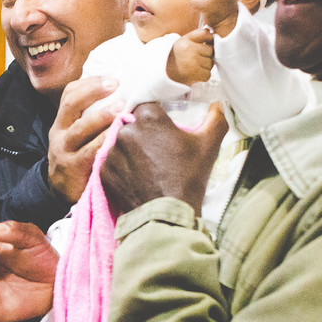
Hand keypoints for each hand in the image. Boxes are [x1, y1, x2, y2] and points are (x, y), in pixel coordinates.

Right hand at [48, 76, 117, 202]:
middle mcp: (60, 134)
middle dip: (93, 91)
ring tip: (120, 110)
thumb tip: (126, 98)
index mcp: (63, 122)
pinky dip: (105, 143)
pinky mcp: (73, 169)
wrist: (61, 194)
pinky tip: (121, 138)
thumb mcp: (79, 138)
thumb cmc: (80, 160)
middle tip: (116, 85)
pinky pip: (89, 153)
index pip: (70, 94)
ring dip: (101, 117)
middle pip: (71, 105)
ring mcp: (64, 152)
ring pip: (79, 129)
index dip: (90, 83)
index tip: (113, 77)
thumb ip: (94, 121)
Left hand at [101, 101, 228, 212]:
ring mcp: (112, 152)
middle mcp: (125, 131)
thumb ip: (215, 119)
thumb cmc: (188, 178)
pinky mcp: (104, 172)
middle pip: (133, 125)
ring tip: (148, 168)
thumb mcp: (209, 145)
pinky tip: (137, 179)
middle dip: (144, 135)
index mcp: (149, 118)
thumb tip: (217, 105)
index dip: (157, 118)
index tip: (165, 131)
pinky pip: (113, 163)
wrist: (166, 216)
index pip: (148, 107)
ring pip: (121, 144)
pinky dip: (122, 169)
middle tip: (159, 153)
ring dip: (131, 152)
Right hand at [166, 28, 213, 85]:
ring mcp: (193, 62)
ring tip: (195, 67)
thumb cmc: (177, 58)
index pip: (205, 34)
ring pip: (210, 63)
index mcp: (186, 40)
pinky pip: (208, 74)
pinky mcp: (195, 74)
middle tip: (198, 59)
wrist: (164, 74)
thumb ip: (197, 37)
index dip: (210, 39)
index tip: (208, 43)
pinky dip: (203, 76)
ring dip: (205, 67)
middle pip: (211, 50)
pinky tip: (195, 74)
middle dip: (207, 55)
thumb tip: (213, 35)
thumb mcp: (183, 43)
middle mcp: (190, 50)